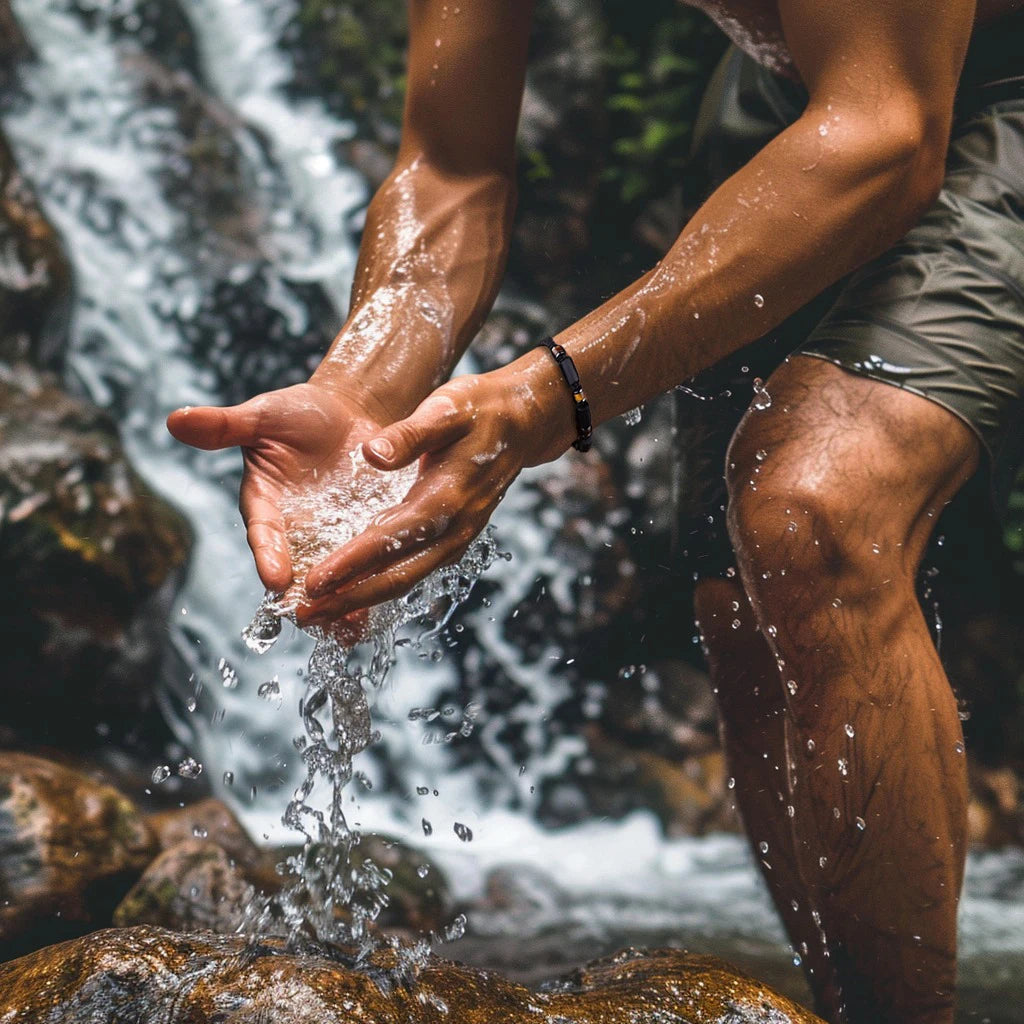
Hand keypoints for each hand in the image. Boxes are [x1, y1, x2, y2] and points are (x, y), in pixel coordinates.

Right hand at [166, 381, 392, 616]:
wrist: (350, 414)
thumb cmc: (299, 413)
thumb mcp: (264, 415)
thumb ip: (225, 425)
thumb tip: (174, 418)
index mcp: (266, 504)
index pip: (264, 533)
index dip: (269, 555)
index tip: (275, 579)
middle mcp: (296, 530)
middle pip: (296, 570)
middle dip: (304, 595)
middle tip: (312, 619)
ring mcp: (331, 537)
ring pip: (333, 577)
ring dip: (340, 602)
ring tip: (348, 627)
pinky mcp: (366, 536)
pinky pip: (368, 565)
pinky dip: (374, 584)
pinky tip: (383, 607)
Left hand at [302, 361, 572, 622]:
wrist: (523, 422)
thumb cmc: (479, 409)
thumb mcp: (445, 408)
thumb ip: (408, 435)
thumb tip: (371, 454)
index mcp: (446, 497)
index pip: (390, 539)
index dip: (351, 563)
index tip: (315, 581)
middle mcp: (454, 527)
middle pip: (398, 575)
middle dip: (350, 598)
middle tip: (306, 613)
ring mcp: (457, 537)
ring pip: (407, 579)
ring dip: (362, 599)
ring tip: (320, 612)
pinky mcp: (454, 538)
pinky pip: (415, 571)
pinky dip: (382, 587)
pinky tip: (354, 593)